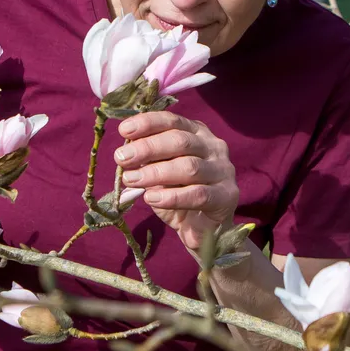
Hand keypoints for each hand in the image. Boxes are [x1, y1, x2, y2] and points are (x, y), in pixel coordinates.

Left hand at [114, 112, 237, 251]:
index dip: (148, 123)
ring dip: (155, 172)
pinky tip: (151, 198)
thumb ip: (147, 162)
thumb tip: (126, 154)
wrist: (204, 229)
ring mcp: (223, 170)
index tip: (123, 130)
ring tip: (131, 180)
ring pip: (189, 167)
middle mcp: (214, 147)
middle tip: (122, 158)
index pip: (173, 121)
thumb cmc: (179, 194)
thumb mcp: (159, 174)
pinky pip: (198, 194)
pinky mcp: (228, 195)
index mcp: (197, 133)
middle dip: (148, 148)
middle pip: (180, 141)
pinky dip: (171, 196)